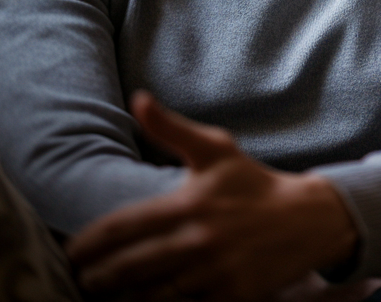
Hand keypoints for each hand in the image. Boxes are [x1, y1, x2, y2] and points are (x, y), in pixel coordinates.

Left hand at [66, 91, 357, 300]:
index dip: (87, 244)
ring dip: (124, 299)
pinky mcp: (232, 297)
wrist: (310, 219)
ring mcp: (215, 273)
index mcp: (189, 204)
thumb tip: (138, 99)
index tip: (71, 253)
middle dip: (97, 279)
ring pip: (151, 297)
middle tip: (84, 279)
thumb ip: (171, 128)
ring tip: (108, 296)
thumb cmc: (255, 184)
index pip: (121, 228)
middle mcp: (198, 240)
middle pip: (127, 269)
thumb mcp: (217, 150)